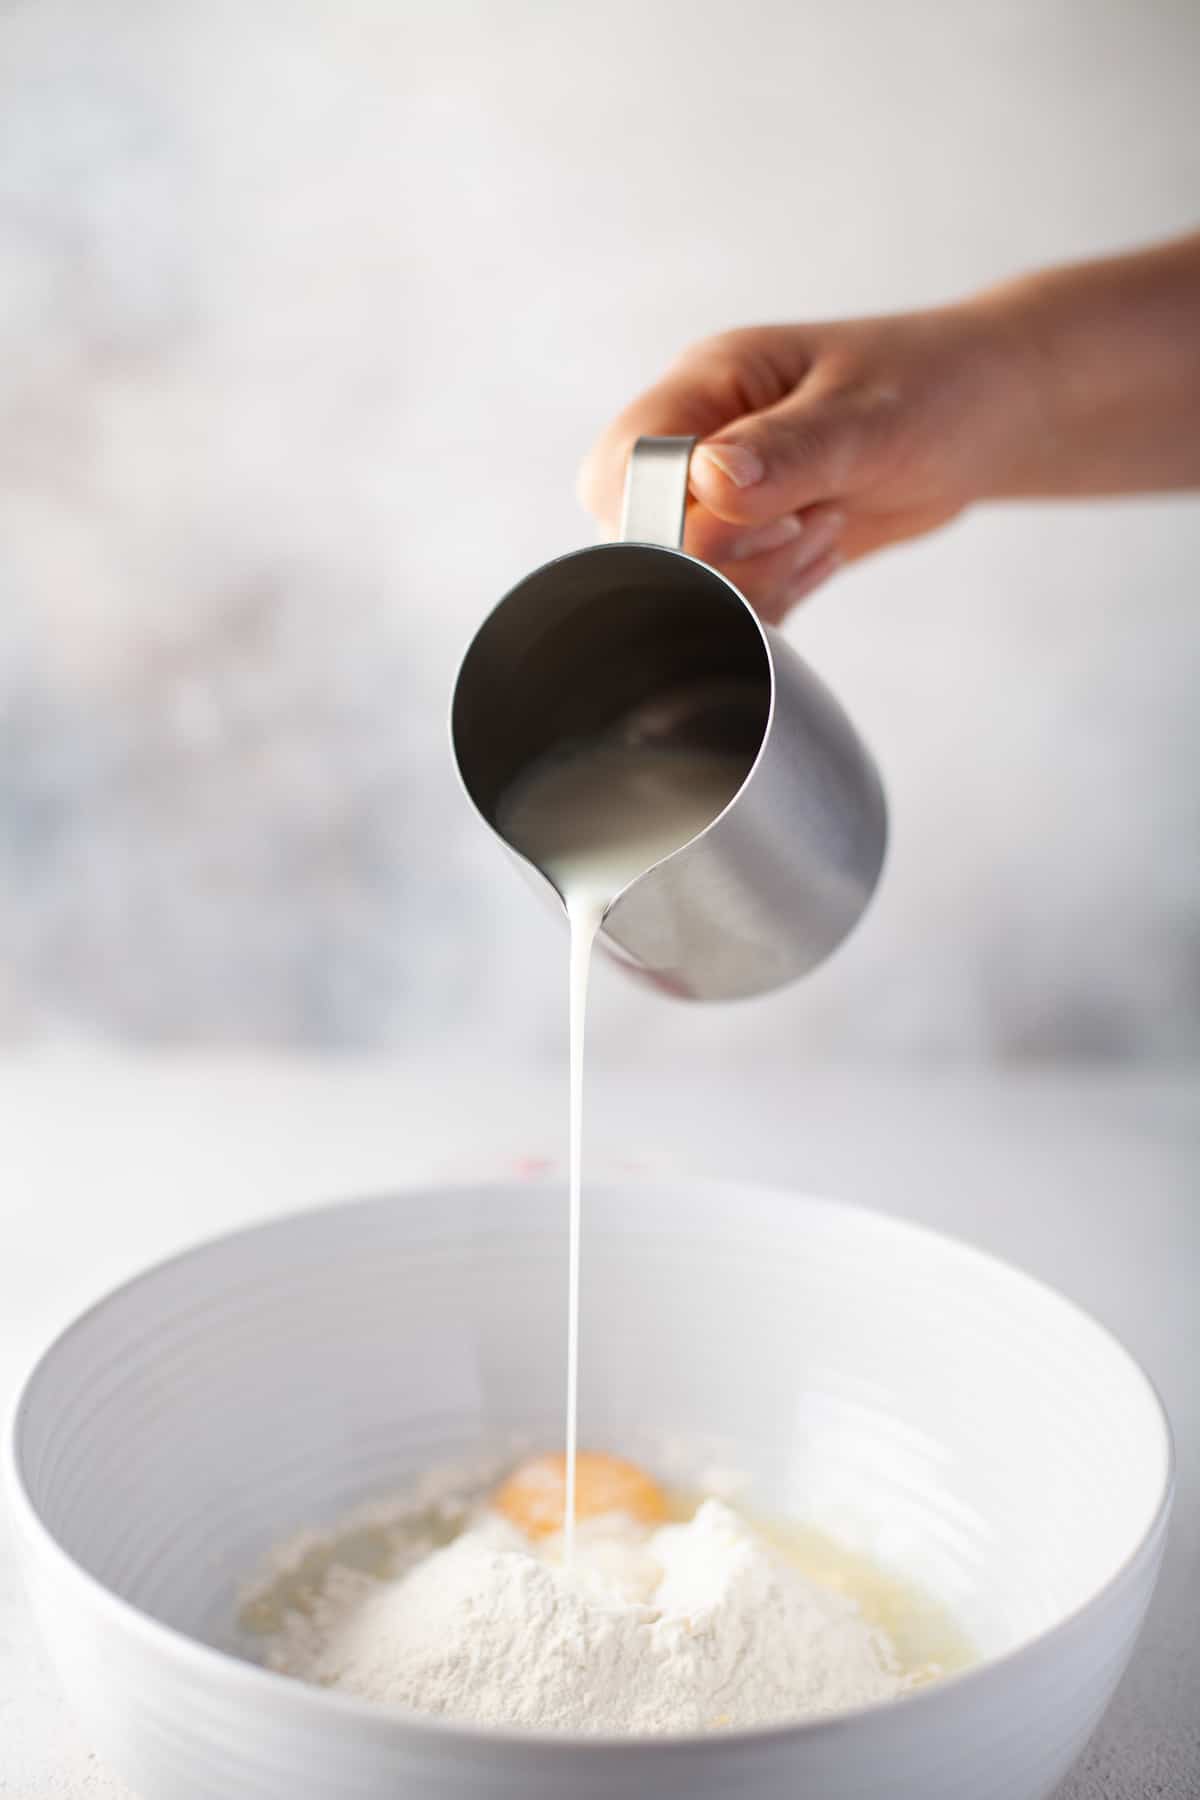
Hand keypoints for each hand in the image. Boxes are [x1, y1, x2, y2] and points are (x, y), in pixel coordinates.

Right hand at [578, 304, 1023, 621]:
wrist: (988, 417)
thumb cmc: (938, 388)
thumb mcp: (869, 417)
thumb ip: (788, 451)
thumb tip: (707, 482)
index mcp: (708, 386)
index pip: (625, 465)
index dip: (664, 517)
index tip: (761, 516)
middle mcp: (700, 442)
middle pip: (641, 536)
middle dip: (722, 560)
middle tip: (804, 525)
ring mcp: (721, 500)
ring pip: (685, 582)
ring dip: (758, 581)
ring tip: (826, 527)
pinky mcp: (752, 549)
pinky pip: (729, 604)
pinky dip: (776, 601)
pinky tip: (826, 554)